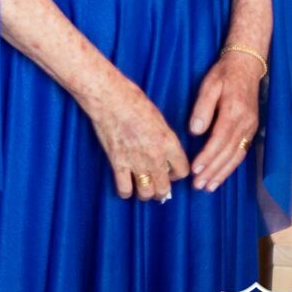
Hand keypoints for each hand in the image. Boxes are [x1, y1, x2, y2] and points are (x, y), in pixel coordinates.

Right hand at [82, 75, 189, 200]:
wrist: (109, 98)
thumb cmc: (133, 100)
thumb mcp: (158, 118)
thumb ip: (164, 139)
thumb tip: (163, 151)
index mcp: (169, 142)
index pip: (182, 171)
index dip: (177, 174)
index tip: (170, 171)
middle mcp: (155, 156)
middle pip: (164, 187)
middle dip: (162, 190)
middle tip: (157, 187)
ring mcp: (136, 161)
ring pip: (146, 192)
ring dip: (146, 194)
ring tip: (143, 190)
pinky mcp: (117, 163)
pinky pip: (124, 189)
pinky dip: (125, 192)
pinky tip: (125, 188)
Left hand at [187, 50, 263, 190]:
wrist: (246, 67)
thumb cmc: (223, 75)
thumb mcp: (209, 86)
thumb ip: (202, 108)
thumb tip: (195, 131)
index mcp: (234, 112)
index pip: (219, 140)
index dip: (207, 157)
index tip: (195, 170)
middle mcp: (246, 124)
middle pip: (229, 153)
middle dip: (213, 171)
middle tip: (198, 185)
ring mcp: (251, 128)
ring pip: (237, 156)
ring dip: (222, 173)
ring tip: (209, 186)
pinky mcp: (251, 130)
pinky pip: (242, 152)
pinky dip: (231, 166)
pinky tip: (220, 175)